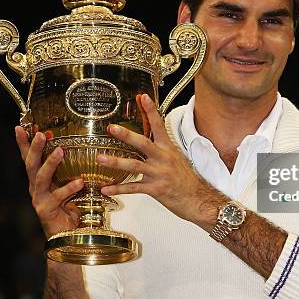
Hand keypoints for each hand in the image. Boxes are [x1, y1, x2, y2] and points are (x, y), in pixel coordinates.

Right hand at [15, 127, 84, 238]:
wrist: (66, 235)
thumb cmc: (68, 207)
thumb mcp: (66, 185)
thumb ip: (67, 171)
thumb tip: (76, 149)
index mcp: (38, 180)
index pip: (28, 158)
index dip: (23, 143)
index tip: (19, 126)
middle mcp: (35, 188)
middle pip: (30, 165)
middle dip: (34, 148)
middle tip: (40, 134)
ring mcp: (39, 199)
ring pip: (41, 178)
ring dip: (50, 163)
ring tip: (60, 151)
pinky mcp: (47, 210)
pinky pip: (58, 197)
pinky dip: (69, 188)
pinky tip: (80, 182)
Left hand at [98, 94, 226, 226]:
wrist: (199, 200)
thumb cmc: (188, 181)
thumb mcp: (177, 159)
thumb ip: (162, 150)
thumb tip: (151, 140)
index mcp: (168, 149)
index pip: (159, 126)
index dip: (151, 111)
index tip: (143, 97)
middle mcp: (163, 159)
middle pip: (143, 143)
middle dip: (127, 135)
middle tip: (112, 128)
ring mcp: (159, 174)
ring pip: (134, 165)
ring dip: (116, 162)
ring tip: (100, 158)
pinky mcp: (156, 189)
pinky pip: (134, 188)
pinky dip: (119, 189)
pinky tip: (106, 189)